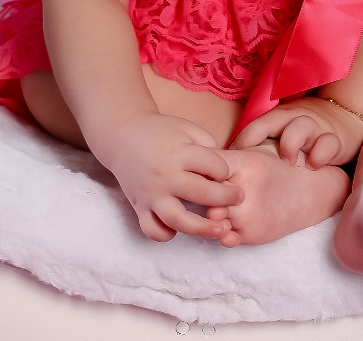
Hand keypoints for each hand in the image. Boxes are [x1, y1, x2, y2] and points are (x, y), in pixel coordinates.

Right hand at [106, 111, 243, 241]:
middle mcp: (165, 175)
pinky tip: (177, 229)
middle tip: (239, 198)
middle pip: (201, 193)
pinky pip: (152, 230)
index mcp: (179, 153)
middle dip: (226, 198)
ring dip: (202, 228)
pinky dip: (165, 234)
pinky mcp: (139, 207)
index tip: (224, 172)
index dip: (224, 170)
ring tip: (220, 230)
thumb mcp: (187, 128)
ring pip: (178, 220)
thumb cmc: (160, 131)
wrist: (123, 136)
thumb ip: (207, 144)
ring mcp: (151, 194)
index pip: (213, 166)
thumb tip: (223, 168)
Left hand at [230, 97, 362, 168]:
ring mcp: (316, 126)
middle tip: (253, 159)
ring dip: (291, 143)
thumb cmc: (308, 128)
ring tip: (288, 162)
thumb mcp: (286, 129)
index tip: (230, 159)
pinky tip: (314, 166)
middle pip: (274, 119)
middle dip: (259, 135)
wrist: (346, 116)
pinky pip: (328, 143)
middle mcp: (296, 117)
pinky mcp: (335, 138)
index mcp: (281, 116)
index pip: (256, 124)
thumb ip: (266, 140)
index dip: (242, 140)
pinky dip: (320, 155)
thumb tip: (236, 160)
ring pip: (301, 126)